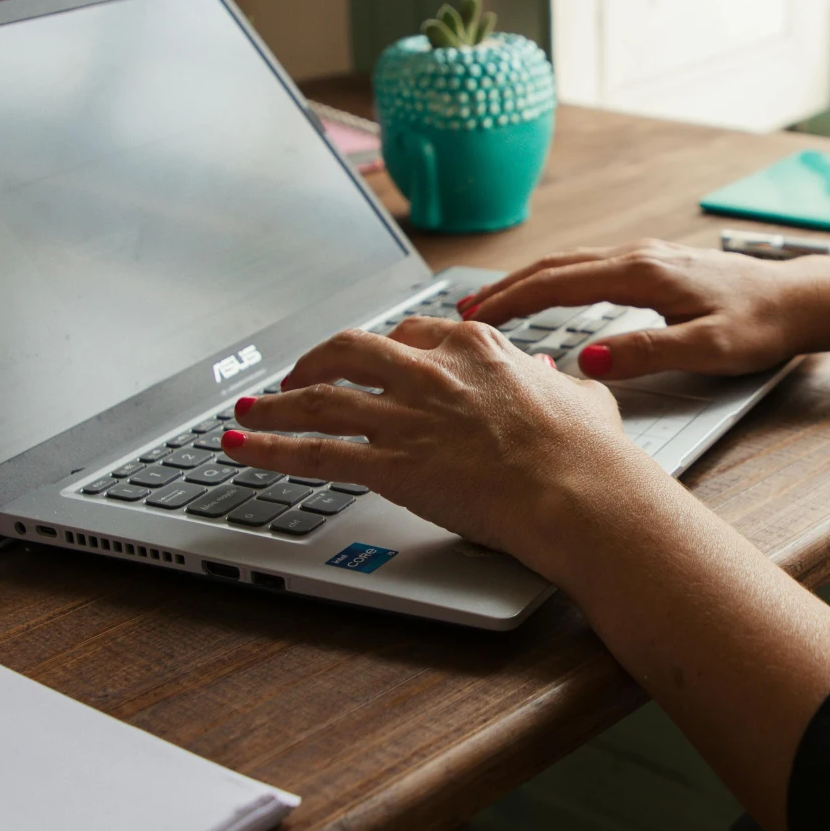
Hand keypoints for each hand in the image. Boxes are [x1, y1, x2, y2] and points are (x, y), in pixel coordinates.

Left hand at [218, 317, 663, 566]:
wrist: (579, 494)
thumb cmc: (588, 456)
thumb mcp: (580, 399)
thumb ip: (556, 384)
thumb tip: (550, 378)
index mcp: (476, 350)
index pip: (411, 337)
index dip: (380, 351)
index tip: (367, 362)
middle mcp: (432, 373)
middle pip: (351, 352)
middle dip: (315, 362)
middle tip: (295, 377)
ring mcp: (408, 417)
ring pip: (320, 397)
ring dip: (274, 404)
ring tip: (244, 410)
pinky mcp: (392, 464)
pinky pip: (316, 452)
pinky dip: (269, 449)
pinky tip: (241, 449)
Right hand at [455, 239, 828, 379]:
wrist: (801, 300)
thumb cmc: (761, 325)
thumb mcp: (706, 350)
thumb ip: (644, 353)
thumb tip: (586, 359)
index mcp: (642, 273)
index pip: (558, 284)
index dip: (511, 300)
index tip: (473, 316)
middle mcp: (639, 256)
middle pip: (556, 266)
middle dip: (506, 287)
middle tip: (463, 310)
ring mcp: (648, 256)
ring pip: (572, 263)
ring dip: (529, 281)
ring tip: (494, 303)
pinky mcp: (658, 265)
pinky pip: (591, 267)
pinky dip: (557, 279)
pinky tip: (552, 295)